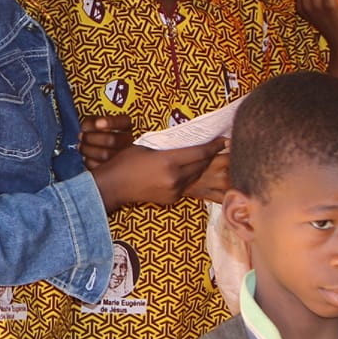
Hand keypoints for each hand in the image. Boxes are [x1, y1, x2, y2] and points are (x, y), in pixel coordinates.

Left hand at [79, 115, 135, 168]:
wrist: (95, 146)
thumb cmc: (94, 131)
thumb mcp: (92, 121)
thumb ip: (91, 123)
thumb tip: (86, 128)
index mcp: (125, 125)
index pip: (124, 122)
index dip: (111, 122)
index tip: (97, 123)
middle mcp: (127, 140)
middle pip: (112, 140)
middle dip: (92, 138)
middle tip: (81, 136)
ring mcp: (123, 156)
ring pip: (107, 155)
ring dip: (88, 150)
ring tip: (80, 146)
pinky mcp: (113, 169)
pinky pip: (101, 166)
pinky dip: (90, 161)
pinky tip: (85, 157)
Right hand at [91, 139, 224, 211]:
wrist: (113, 186)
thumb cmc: (125, 162)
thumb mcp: (146, 147)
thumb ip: (167, 146)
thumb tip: (185, 140)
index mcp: (168, 161)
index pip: (200, 153)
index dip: (214, 146)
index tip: (224, 140)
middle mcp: (175, 177)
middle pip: (201, 164)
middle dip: (210, 155)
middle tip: (217, 147)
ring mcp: (174, 190)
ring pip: (196, 175)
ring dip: (201, 166)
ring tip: (203, 157)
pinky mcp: (172, 198)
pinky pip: (186, 185)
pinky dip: (188, 176)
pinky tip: (185, 170)